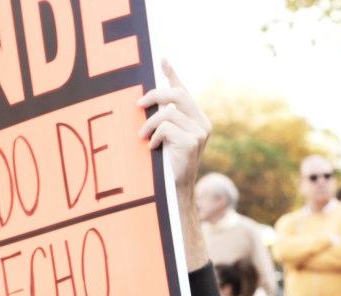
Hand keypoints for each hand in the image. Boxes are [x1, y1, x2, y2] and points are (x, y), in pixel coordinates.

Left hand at [138, 59, 210, 195]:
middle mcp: (202, 123)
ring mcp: (199, 133)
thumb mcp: (168, 138)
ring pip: (168, 112)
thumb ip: (166, 121)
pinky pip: (166, 128)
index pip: (184, 91)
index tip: (162, 60)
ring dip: (150, 123)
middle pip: (177, 95)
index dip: (172, 74)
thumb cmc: (169, 165)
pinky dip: (155, 136)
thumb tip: (149, 102)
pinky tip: (152, 147)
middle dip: (155, 96)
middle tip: (139, 104)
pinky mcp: (192, 142)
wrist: (178, 191)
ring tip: (143, 136)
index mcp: (198, 119)